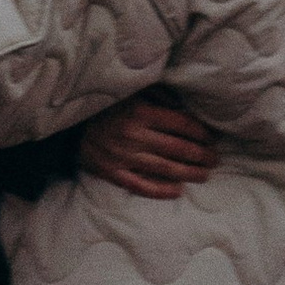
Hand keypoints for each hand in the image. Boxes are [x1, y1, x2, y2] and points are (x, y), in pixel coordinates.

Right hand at [82, 90, 219, 199]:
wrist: (70, 127)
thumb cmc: (107, 107)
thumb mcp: (133, 92)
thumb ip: (159, 96)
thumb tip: (184, 108)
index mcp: (141, 113)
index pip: (181, 125)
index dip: (201, 133)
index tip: (212, 139)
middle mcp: (134, 136)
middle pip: (178, 149)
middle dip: (201, 155)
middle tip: (214, 159)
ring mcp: (123, 157)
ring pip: (164, 169)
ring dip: (189, 173)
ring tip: (204, 175)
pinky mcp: (113, 173)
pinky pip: (141, 186)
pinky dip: (161, 190)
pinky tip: (177, 191)